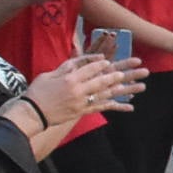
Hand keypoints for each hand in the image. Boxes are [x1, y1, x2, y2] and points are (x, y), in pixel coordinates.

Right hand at [26, 52, 142, 126]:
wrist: (31, 113)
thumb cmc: (37, 92)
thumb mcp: (49, 74)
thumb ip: (66, 67)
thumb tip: (80, 59)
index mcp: (70, 79)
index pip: (90, 68)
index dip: (101, 64)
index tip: (109, 60)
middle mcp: (78, 90)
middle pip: (103, 80)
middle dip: (120, 74)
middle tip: (134, 70)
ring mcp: (82, 102)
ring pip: (107, 94)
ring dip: (125, 90)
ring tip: (140, 86)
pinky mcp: (82, 112)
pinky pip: (103, 108)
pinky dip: (117, 106)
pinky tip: (130, 106)